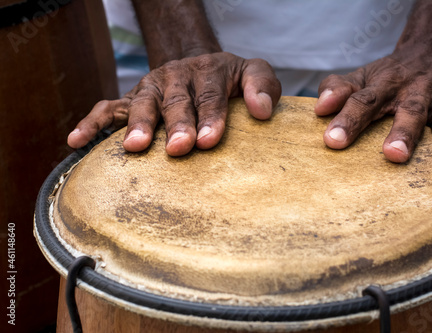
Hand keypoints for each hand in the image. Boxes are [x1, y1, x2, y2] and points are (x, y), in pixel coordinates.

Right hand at [68, 52, 280, 155]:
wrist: (202, 67)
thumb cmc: (232, 80)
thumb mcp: (254, 74)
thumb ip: (263, 86)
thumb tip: (262, 110)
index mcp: (208, 70)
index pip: (210, 95)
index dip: (210, 117)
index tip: (209, 140)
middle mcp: (177, 77)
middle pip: (176, 100)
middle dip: (177, 124)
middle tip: (178, 148)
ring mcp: (151, 87)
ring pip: (142, 103)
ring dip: (139, 124)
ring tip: (135, 147)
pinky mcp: (133, 99)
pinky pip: (107, 108)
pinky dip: (92, 123)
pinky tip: (76, 141)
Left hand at [315, 46, 431, 164]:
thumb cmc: (390, 74)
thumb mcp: (362, 76)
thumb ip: (337, 89)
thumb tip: (319, 109)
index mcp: (384, 84)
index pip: (362, 101)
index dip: (347, 121)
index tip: (332, 142)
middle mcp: (414, 91)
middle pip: (408, 111)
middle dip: (402, 133)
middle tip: (392, 155)